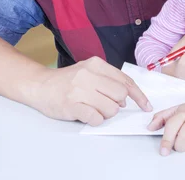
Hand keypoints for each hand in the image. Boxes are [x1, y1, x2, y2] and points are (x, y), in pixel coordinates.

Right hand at [32, 56, 151, 124]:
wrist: (39, 85)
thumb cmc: (67, 81)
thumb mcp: (89, 71)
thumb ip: (108, 80)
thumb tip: (127, 99)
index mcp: (96, 64)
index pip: (125, 80)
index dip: (139, 95)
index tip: (146, 105)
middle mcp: (89, 75)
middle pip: (121, 95)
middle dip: (117, 104)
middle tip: (104, 104)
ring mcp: (79, 90)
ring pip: (111, 108)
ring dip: (106, 114)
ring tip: (93, 109)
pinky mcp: (72, 106)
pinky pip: (96, 118)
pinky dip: (96, 120)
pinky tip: (88, 115)